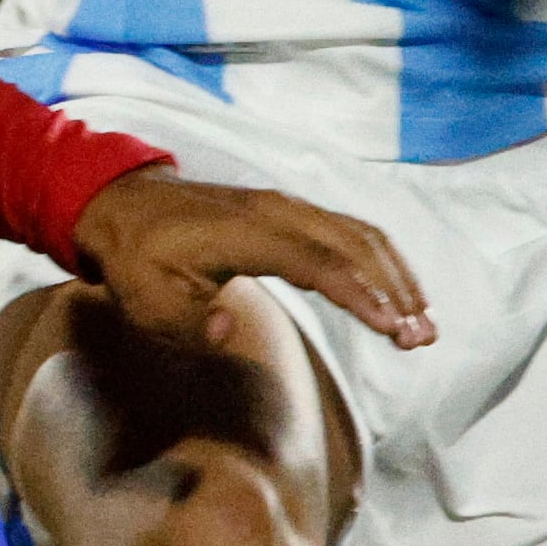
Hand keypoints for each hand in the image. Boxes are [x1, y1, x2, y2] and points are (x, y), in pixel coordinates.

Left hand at [72, 166, 432, 349]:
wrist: (123, 206)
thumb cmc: (136, 257)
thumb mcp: (143, 298)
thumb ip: (185, 320)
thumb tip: (224, 331)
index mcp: (247, 232)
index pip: (319, 263)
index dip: (360, 295)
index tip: (392, 328)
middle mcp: (278, 211)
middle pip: (355, 245)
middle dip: (395, 291)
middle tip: (422, 338)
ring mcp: (288, 208)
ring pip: (360, 235)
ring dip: (396, 277)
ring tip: (423, 324)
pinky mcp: (291, 214)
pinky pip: (349, 232)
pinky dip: (381, 263)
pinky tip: (397, 295)